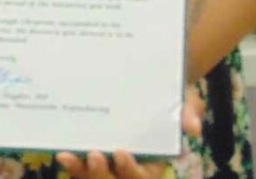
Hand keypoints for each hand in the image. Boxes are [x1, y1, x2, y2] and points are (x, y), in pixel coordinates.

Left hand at [55, 85, 203, 178]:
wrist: (148, 86)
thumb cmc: (170, 96)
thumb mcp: (185, 100)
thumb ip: (189, 111)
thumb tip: (192, 127)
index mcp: (155, 163)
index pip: (143, 177)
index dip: (131, 170)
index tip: (121, 152)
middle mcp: (130, 169)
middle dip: (103, 175)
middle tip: (94, 155)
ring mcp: (110, 165)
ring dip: (82, 173)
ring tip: (68, 156)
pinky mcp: (92, 158)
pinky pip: (82, 172)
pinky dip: (73, 167)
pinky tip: (62, 154)